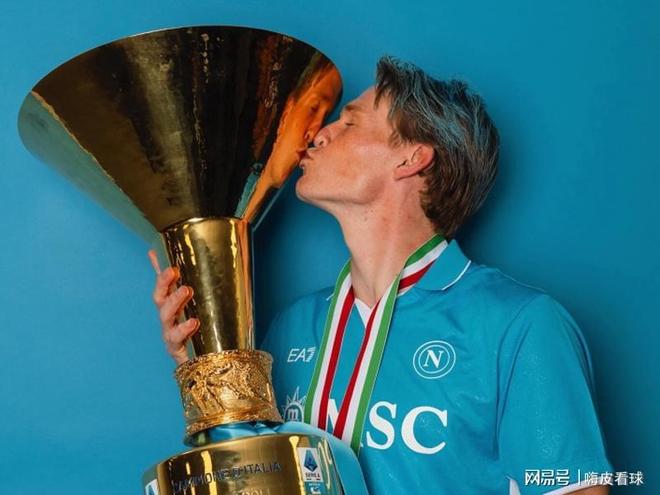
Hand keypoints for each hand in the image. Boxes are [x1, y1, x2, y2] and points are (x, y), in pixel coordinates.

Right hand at [148, 250, 199, 364]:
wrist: (199, 362)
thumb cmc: (194, 330)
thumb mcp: (189, 306)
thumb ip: (178, 286)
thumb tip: (160, 256)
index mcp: (171, 306)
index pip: (162, 287)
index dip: (163, 275)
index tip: (171, 265)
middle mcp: (168, 319)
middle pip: (160, 300)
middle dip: (164, 284)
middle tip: (175, 271)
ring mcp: (170, 335)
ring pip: (167, 318)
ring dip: (175, 302)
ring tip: (186, 291)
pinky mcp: (177, 351)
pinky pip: (177, 340)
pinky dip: (183, 330)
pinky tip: (193, 322)